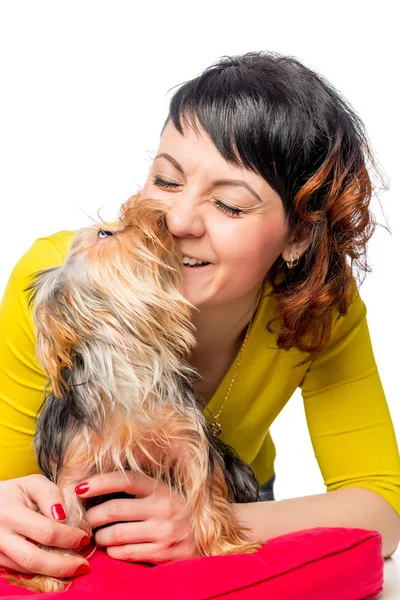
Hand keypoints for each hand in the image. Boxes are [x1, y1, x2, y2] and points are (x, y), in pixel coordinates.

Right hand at [0, 475, 89, 576]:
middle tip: (83, 565)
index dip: (69, 537)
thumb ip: (50, 494)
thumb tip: (62, 517)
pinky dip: (40, 572)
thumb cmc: (14, 492)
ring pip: (27, 570)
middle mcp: (0, 535)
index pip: (46, 531)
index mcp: (11, 513)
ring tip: (73, 567)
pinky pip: (20, 572)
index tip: (85, 538)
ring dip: (53, 572)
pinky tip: (55, 567)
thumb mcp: (32, 483)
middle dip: (63, 565)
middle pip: (34, 559)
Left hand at [78, 471, 198, 563]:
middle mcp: (164, 508)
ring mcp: (164, 532)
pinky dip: (113, 551)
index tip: (80, 487)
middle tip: (87, 519)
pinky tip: (113, 548)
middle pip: (114, 509)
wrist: (201, 541)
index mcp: (161, 489)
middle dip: (93, 516)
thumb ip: (136, 492)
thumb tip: (95, 487)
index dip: (100, 482)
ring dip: (100, 536)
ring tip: (99, 536)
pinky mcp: (163, 554)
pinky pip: (125, 553)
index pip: (126, 480)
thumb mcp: (161, 495)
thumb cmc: (173, 514)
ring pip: (116, 534)